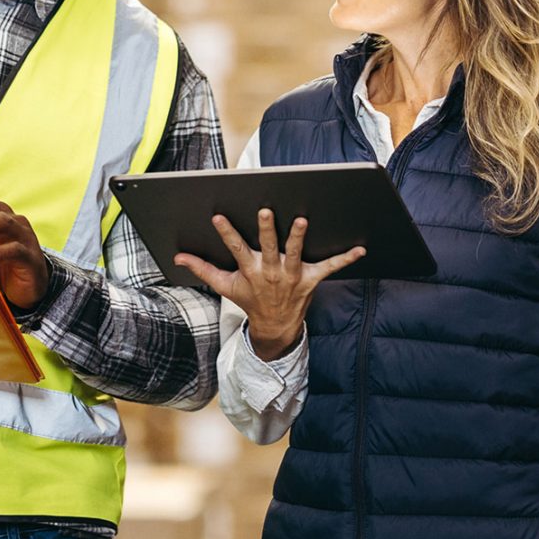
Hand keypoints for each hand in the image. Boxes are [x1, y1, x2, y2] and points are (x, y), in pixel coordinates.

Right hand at [175, 210, 363, 361]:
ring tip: (301, 220)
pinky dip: (346, 258)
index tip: (218, 216)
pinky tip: (360, 248)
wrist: (276, 326)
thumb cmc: (250, 299)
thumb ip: (203, 269)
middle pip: (268, 247)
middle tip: (264, 211)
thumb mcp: (225, 286)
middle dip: (266, 230)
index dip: (227, 233)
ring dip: (298, 237)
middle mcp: (271, 271)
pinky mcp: (311, 279)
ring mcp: (292, 276)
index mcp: (250, 270)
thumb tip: (178, 258)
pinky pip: (330, 267)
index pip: (235, 248)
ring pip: (295, 253)